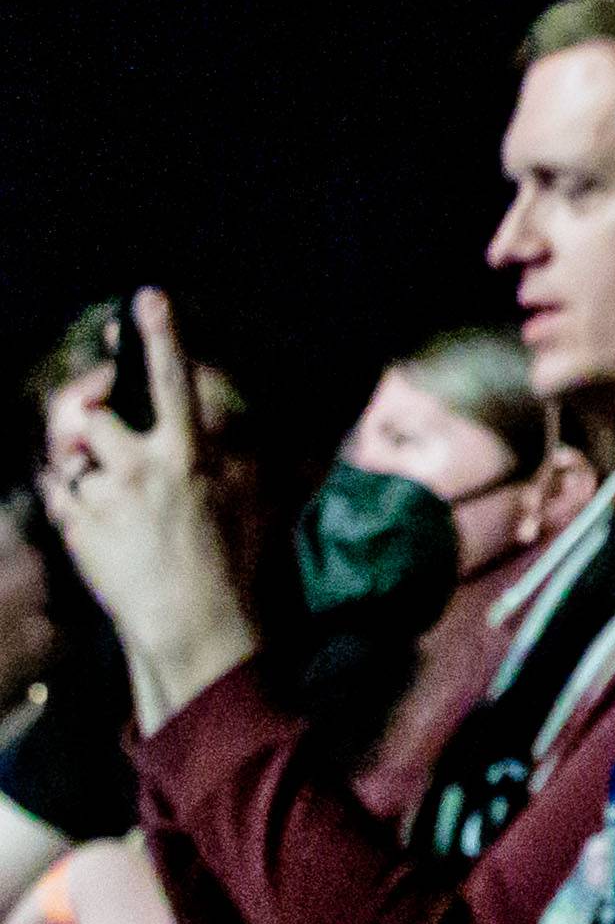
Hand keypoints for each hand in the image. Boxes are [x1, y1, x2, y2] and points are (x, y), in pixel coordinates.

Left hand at [38, 294, 255, 729]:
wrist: (195, 627)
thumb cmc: (232, 564)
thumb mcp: (249, 497)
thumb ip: (228, 447)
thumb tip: (222, 409)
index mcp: (191, 457)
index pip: (175, 381)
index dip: (162, 336)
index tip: (147, 296)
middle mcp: (144, 469)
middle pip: (90, 412)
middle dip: (87, 414)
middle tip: (96, 425)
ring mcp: (105, 498)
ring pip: (68, 452)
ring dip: (78, 462)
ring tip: (107, 491)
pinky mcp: (76, 527)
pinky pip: (57, 491)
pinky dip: (69, 498)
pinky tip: (100, 522)